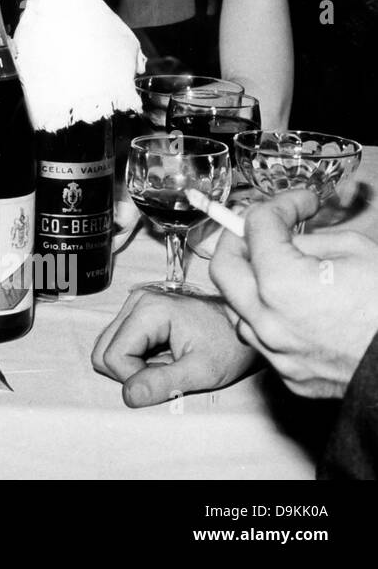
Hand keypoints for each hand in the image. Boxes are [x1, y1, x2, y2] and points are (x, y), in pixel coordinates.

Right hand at [92, 289, 258, 406]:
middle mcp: (136, 301)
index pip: (113, 356)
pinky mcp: (138, 312)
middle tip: (164, 374)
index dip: (134, 378)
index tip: (166, 380)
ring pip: (108, 347)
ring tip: (165, 365)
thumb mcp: (202, 371)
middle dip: (130, 372)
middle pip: (103, 350)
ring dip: (132, 366)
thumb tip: (128, 396)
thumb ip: (164, 383)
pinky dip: (136, 359)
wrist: (244, 327)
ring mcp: (135, 304)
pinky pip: (119, 343)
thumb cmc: (229, 346)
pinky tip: (162, 357)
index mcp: (148, 309)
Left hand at [210, 189, 377, 398]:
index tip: (301, 204)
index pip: (256, 227)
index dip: (280, 205)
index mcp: (281, 283)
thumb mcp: (358, 252)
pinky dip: (270, 318)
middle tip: (262, 229)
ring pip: (237, 308)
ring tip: (276, 269)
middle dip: (239, 239)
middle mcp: (268, 321)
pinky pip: (263, 340)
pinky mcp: (291, 376)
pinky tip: (294, 308)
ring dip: (249, 283)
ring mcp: (277, 353)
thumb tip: (287, 237)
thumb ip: (311, 241)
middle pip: (223, 268)